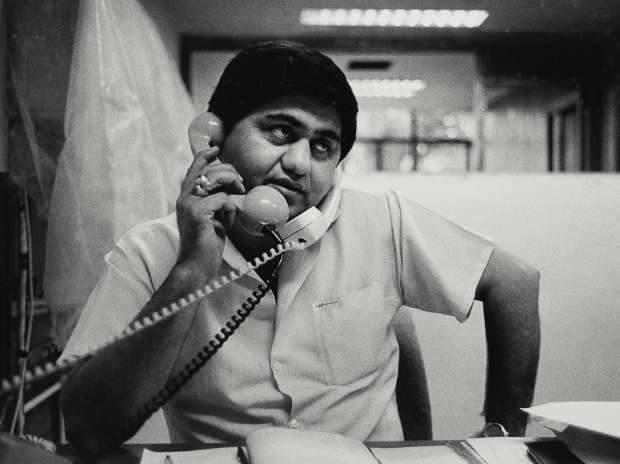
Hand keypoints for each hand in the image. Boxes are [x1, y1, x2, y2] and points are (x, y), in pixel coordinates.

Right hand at [175, 146, 244, 280]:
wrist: (196, 267)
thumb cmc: (206, 246)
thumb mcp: (214, 219)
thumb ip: (218, 203)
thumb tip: (233, 192)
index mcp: (186, 198)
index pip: (194, 169)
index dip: (205, 156)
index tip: (216, 149)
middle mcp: (184, 198)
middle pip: (209, 169)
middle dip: (229, 172)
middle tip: (241, 185)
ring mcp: (189, 205)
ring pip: (215, 178)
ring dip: (232, 183)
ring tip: (239, 194)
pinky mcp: (198, 214)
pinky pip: (222, 199)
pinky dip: (231, 207)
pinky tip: (228, 220)